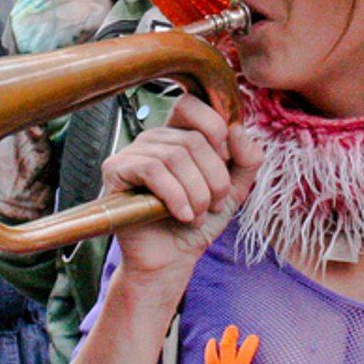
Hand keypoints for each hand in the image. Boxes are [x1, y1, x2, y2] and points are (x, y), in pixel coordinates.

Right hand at [100, 96, 261, 282]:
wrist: (173, 259)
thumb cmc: (199, 221)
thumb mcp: (235, 189)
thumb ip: (246, 159)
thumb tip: (237, 130)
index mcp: (180, 133)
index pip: (194, 104)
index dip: (216, 130)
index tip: (225, 164)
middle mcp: (155, 137)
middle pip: (194, 139)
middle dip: (214, 178)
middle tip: (213, 205)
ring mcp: (133, 152)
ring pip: (175, 156)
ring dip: (196, 193)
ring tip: (198, 215)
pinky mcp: (116, 170)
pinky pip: (152, 171)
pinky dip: (176, 196)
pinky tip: (183, 215)